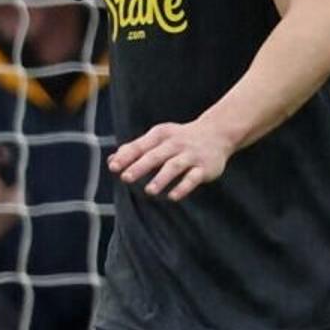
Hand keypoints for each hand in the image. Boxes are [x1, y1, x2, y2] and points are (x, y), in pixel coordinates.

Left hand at [111, 117, 239, 199]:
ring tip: (149, 191)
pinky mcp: (206, 167)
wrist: (218, 133)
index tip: (114, 167)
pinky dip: (184, 187)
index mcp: (161, 135)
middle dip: (141, 166)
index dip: (127, 156)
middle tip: (126, 178)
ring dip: (162, 178)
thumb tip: (111, 161)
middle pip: (156, 155)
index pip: (141, 146)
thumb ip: (135, 149)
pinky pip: (194, 178)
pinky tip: (173, 197)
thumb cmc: (180, 139)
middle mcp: (176, 143)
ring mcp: (192, 155)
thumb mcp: (158, 139)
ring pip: (175, 166)